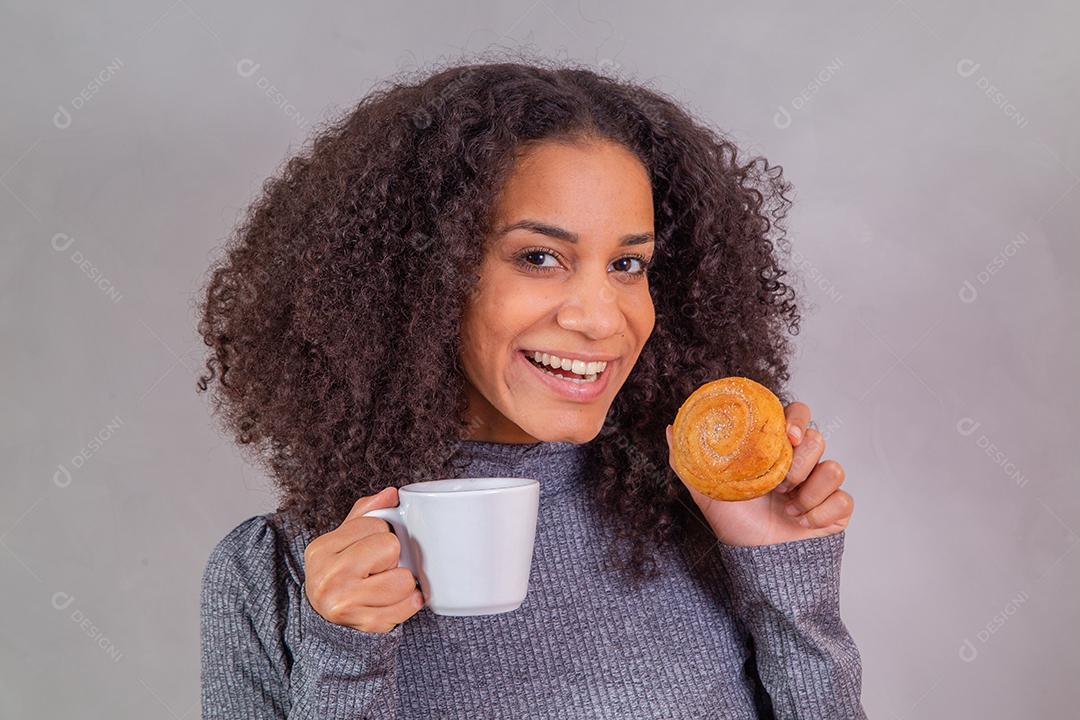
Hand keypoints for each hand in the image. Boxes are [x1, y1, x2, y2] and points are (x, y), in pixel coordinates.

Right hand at [303, 487, 424, 632]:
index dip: (381, 534)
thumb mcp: (343, 540)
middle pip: (391, 547)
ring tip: (384, 585)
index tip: (369, 548)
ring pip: (404, 579)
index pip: (375, 525)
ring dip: (402, 582)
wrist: (325, 620)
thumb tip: (391, 494)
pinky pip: (410, 604)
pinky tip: (393, 601)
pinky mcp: (366, 625)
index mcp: (321, 549)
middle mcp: (329, 577)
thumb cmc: (339, 573)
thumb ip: (366, 513)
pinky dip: (409, 602)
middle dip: (391, 557)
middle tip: (377, 568)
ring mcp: (346, 604)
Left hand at [665, 401, 853, 546]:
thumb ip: (689, 460)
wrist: (756, 561)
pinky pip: (843, 500)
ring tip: (786, 507)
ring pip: (833, 468)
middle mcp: (801, 463)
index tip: (786, 435)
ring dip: (807, 492)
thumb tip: (670, 427)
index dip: (796, 418)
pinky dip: (821, 513)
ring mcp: (820, 485)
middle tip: (779, 483)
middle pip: (817, 438)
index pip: (797, 414)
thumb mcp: (707, 490)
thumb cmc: (735, 522)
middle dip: (797, 462)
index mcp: (775, 451)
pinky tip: (801, 522)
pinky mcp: (836, 509)